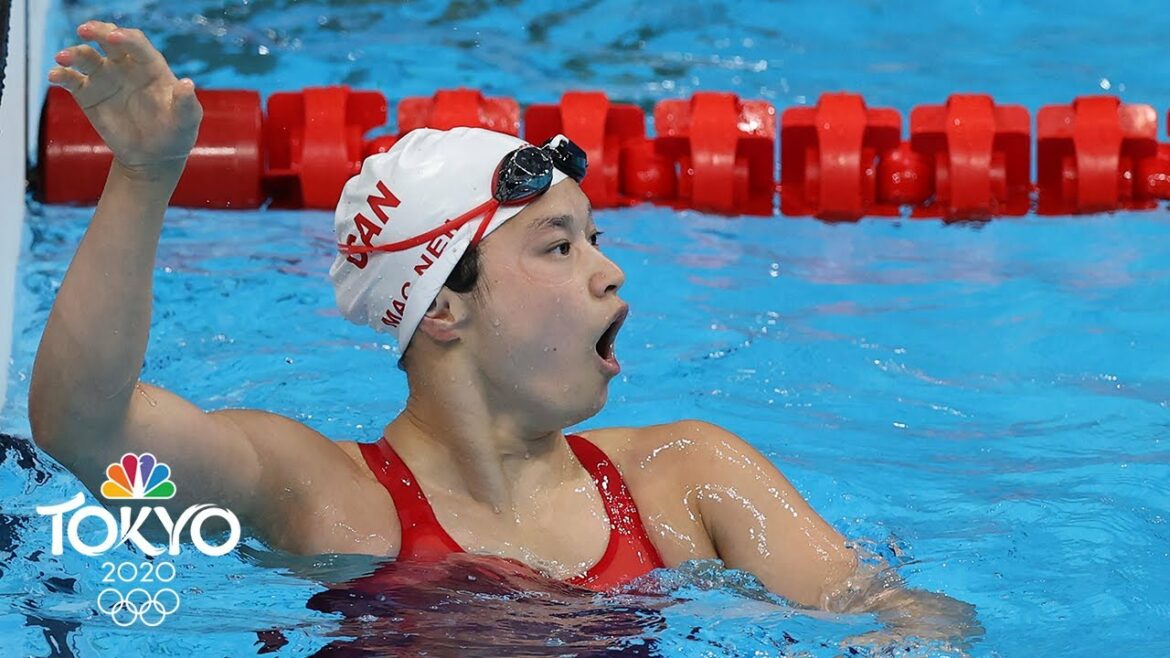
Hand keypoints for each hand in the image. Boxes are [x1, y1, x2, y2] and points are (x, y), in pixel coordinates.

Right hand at [48, 21, 201, 175]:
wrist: (154, 157)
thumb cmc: (175, 134)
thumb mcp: (187, 121)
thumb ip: (186, 103)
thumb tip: (187, 84)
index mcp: (151, 67)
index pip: (136, 44)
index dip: (126, 38)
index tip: (115, 38)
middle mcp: (126, 66)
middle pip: (109, 40)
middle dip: (98, 31)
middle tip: (85, 30)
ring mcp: (106, 78)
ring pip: (86, 57)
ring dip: (73, 54)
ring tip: (63, 58)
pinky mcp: (88, 94)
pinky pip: (71, 79)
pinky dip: (61, 75)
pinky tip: (55, 76)